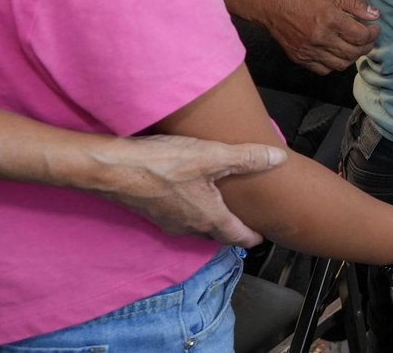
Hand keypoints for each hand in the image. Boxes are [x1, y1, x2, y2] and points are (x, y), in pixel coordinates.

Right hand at [98, 135, 286, 246]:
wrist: (115, 170)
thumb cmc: (164, 164)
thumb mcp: (212, 156)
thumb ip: (247, 158)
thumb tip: (278, 159)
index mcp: (208, 218)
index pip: (236, 236)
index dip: (252, 236)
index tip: (261, 236)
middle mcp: (188, 226)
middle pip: (216, 234)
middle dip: (231, 231)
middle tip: (244, 224)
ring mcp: (167, 221)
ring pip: (196, 227)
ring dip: (210, 222)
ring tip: (220, 209)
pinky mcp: (152, 211)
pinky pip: (178, 218)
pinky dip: (190, 212)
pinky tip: (188, 196)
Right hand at [259, 0, 379, 74]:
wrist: (270, 2)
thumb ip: (355, 4)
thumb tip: (374, 15)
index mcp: (330, 19)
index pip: (361, 36)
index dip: (373, 34)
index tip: (375, 28)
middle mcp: (320, 38)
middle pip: (353, 53)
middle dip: (366, 46)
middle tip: (368, 38)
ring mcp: (309, 50)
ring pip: (340, 65)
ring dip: (352, 57)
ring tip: (354, 46)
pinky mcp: (300, 57)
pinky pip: (323, 70)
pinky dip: (334, 64)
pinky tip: (336, 53)